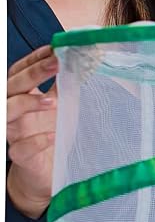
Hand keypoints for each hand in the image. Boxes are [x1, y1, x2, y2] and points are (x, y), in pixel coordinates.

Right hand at [6, 45, 58, 217]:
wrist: (46, 173)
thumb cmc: (52, 135)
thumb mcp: (61, 108)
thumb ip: (64, 87)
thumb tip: (80, 62)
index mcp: (21, 98)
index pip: (18, 72)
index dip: (32, 59)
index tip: (51, 48)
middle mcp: (13, 114)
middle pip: (11, 88)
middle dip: (32, 74)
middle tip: (56, 63)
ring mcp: (14, 135)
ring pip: (7, 113)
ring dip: (27, 104)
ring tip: (52, 100)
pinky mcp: (20, 157)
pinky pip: (22, 147)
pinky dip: (37, 140)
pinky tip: (53, 135)